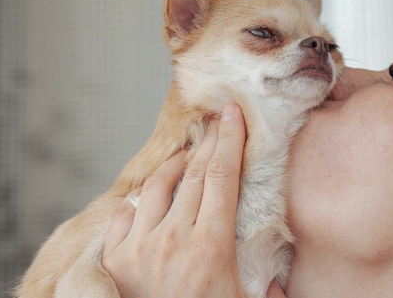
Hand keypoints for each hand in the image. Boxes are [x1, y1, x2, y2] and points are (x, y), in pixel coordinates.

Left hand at [103, 103, 278, 297]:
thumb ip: (269, 292)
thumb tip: (279, 279)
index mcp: (211, 247)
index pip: (221, 176)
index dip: (229, 139)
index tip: (232, 113)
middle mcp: (172, 238)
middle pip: (192, 172)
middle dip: (208, 140)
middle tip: (216, 120)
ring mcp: (137, 245)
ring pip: (157, 184)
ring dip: (175, 163)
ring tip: (188, 154)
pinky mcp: (112, 257)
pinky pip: (126, 210)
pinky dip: (141, 197)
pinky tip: (153, 194)